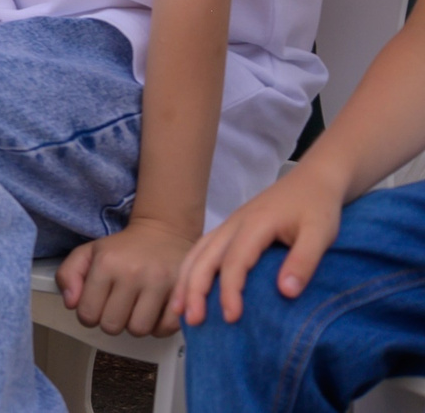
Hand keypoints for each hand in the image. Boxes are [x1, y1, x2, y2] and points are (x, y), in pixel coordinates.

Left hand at [57, 217, 195, 337]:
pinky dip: (157, 327)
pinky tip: (153, 312)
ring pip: (139, 330)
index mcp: (106, 263)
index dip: (88, 315)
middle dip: (110, 321)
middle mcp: (133, 273)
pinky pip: (165, 329)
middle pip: (112, 326)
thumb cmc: (123, 248)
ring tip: (135, 309)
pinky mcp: (182, 293)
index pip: (88, 313)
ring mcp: (160, 283)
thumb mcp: (89, 252)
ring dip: (134, 325)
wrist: (163, 232)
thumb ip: (68, 275)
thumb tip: (71, 304)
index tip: (95, 306)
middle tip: (116, 308)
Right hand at [178, 162, 344, 326]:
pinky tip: (189, 287)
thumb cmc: (318, 207)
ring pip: (198, 253)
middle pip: (205, 257)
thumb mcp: (321, 233)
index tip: (231, 318)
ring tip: (180, 310)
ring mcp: (229, 225)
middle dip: (195, 289)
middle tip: (193, 321)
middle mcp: (234, 224)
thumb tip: (286, 292)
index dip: (229, 291)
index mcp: (255, 225)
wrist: (314, 180)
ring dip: (186, 280)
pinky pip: (203, 249)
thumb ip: (304, 261)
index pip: (234, 262)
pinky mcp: (230, 229)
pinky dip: (191, 269)